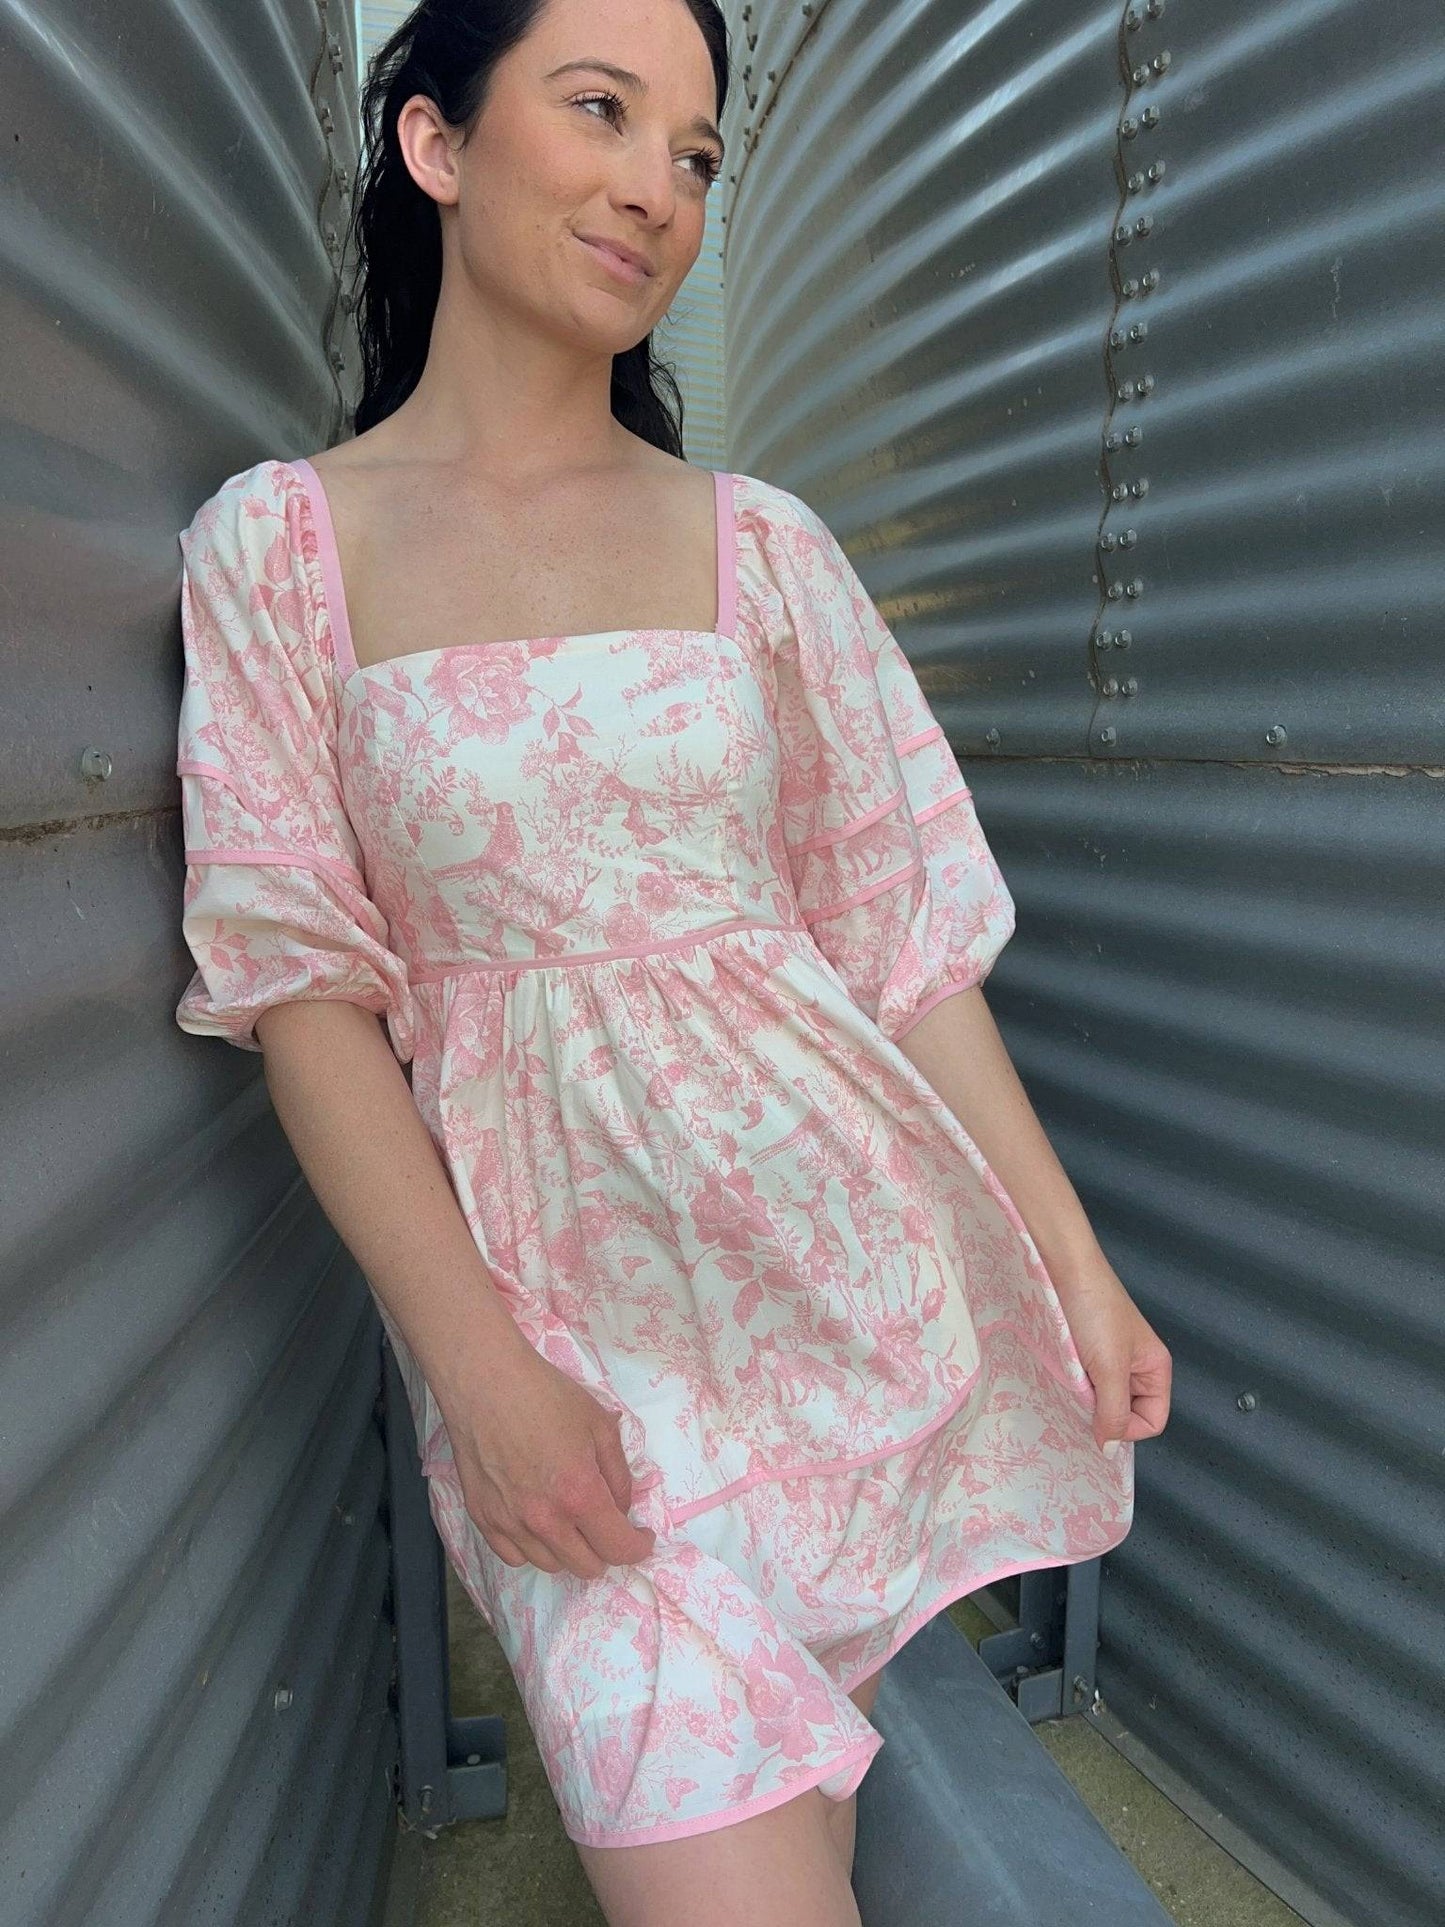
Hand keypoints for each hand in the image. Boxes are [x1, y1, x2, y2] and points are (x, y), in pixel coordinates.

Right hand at [443, 1348, 658, 1578]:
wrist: (484, 1381)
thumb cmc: (545, 1395)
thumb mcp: (599, 1425)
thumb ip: (619, 1474)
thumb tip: (621, 1509)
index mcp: (579, 1494)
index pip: (618, 1549)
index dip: (638, 1547)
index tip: (641, 1537)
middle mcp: (544, 1520)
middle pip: (586, 1566)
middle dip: (605, 1550)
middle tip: (605, 1525)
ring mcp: (509, 1523)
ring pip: (550, 1565)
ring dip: (568, 1550)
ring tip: (569, 1520)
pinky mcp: (482, 1518)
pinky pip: (514, 1556)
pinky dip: (532, 1548)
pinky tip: (536, 1522)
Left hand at [1051, 1254, 1172, 1449]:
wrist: (1063, 1267)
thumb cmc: (1094, 1309)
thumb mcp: (1110, 1367)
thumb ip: (1114, 1411)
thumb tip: (1111, 1449)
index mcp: (1155, 1368)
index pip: (1152, 1420)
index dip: (1129, 1428)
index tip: (1101, 1419)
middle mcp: (1135, 1367)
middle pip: (1127, 1412)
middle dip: (1103, 1412)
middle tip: (1081, 1397)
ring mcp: (1108, 1360)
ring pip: (1100, 1400)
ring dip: (1084, 1398)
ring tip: (1070, 1380)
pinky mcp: (1084, 1353)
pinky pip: (1082, 1384)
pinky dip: (1072, 1384)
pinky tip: (1060, 1373)